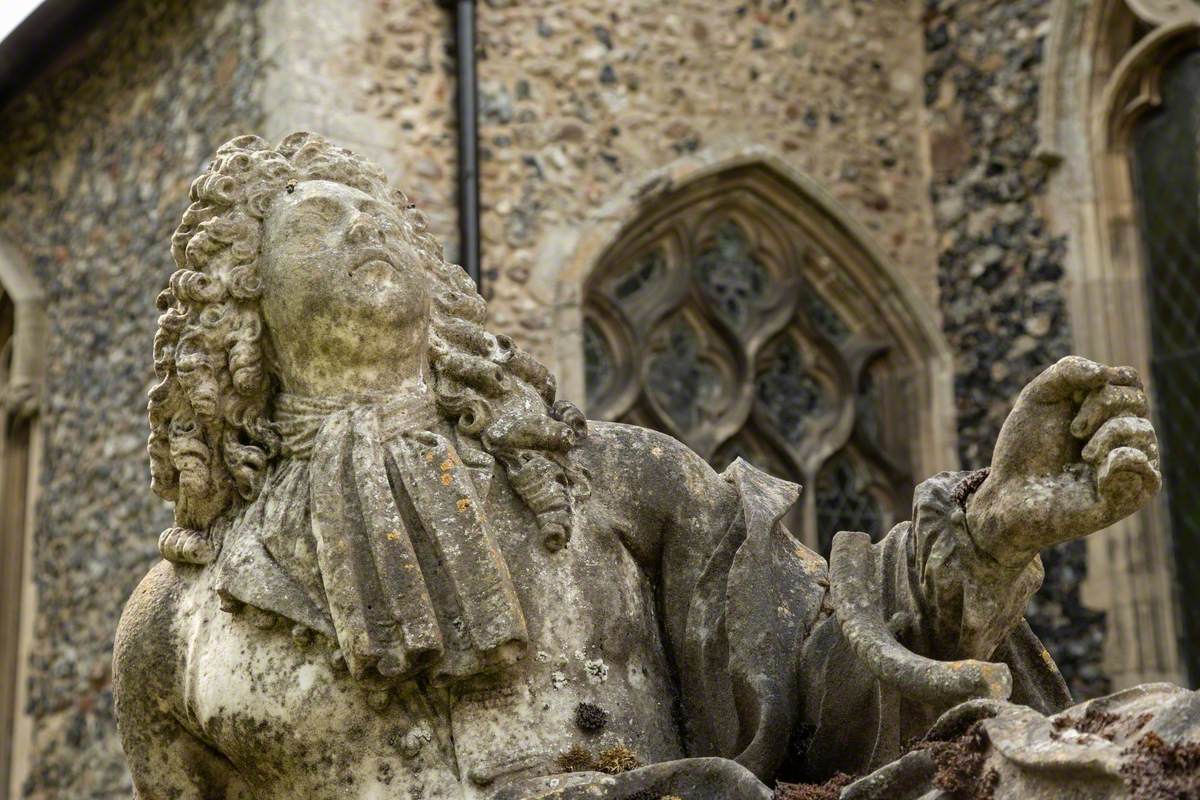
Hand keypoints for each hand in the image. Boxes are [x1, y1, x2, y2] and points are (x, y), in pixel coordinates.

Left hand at [966, 356, 1160, 565]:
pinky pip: (1147, 468)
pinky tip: (1097, 473)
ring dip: (1107, 434)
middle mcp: (1126, 435)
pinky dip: (1120, 460)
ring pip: (1143, 430)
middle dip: (1100, 405)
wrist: (1009, 494)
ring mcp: (1131, 464)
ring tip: (1083, 456)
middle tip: (1073, 430)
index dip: (1102, 381)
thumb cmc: (1024, 449)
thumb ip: (1069, 370)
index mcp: (1107, 411)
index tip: (1069, 398)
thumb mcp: (1038, 396)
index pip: (1129, 379)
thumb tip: (1106, 372)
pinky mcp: (1132, 495)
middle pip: (1137, 399)